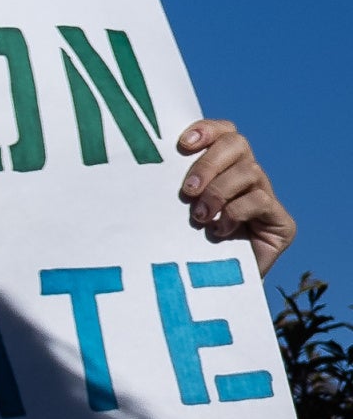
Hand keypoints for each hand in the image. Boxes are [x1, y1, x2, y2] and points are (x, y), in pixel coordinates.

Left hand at [176, 120, 294, 276]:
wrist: (207, 289)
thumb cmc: (180, 244)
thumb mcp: (170, 211)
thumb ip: (166, 187)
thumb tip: (137, 163)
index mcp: (222, 166)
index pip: (224, 131)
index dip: (206, 130)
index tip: (181, 144)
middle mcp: (247, 176)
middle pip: (237, 144)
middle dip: (208, 164)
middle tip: (186, 191)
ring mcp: (266, 197)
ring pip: (249, 171)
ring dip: (219, 192)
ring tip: (199, 216)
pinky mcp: (280, 222)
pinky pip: (260, 201)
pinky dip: (235, 213)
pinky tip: (218, 231)